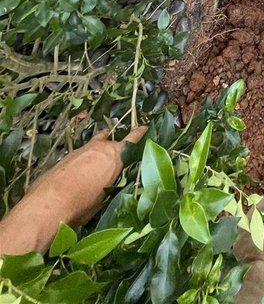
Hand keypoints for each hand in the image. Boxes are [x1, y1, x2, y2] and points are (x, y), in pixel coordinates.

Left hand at [0, 125, 145, 256]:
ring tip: (95, 163)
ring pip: (92, 146)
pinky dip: (81, 162)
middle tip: (115, 151)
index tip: (146, 127)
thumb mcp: (104, 198)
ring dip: (95, 152)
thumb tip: (111, 184)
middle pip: (108, 139)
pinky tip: (77, 177)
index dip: (139, 133)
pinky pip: (78, 156)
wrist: (48, 204)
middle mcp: (98, 148)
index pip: (132, 140)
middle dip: (112, 144)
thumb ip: (111, 185)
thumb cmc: (82, 205)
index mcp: (114, 157)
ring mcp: (80, 151)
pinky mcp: (64, 158)